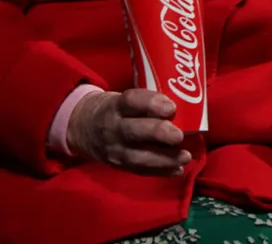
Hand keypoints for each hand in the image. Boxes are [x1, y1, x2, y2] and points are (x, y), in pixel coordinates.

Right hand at [66, 89, 189, 173]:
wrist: (84, 127)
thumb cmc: (118, 109)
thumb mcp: (125, 98)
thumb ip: (148, 102)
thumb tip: (188, 104)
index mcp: (116, 106)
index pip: (131, 102)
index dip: (151, 104)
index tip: (171, 107)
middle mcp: (113, 128)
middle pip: (133, 131)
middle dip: (158, 134)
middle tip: (179, 136)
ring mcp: (114, 149)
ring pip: (137, 157)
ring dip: (164, 159)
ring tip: (185, 157)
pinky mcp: (118, 165)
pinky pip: (139, 170)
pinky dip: (159, 172)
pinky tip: (177, 170)